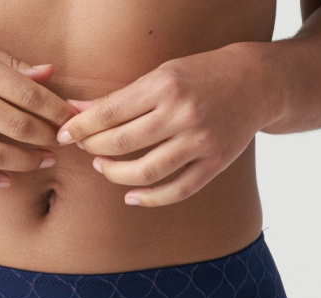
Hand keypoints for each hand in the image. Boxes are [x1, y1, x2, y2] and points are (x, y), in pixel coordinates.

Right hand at [0, 19, 79, 187]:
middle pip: (16, 127)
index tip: (71, 120)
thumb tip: (49, 75)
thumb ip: (10, 63)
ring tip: (42, 161)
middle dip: (45, 139)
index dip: (55, 111)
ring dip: (25, 163)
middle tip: (60, 143)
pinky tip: (7, 180)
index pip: (28, 94)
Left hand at [56, 43, 275, 206]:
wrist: (257, 83)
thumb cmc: (201, 76)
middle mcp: (183, 114)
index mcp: (165, 86)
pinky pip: (176, 190)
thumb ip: (122, 97)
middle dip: (94, 149)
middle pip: (123, 143)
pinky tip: (131, 196)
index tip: (63, 135)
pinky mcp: (214, 164)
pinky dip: (150, 198)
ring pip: (146, 172)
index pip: (110, 113)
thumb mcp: (162, 75)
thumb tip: (78, 112)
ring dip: (116, 175)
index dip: (81, 127)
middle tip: (84, 150)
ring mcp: (200, 142)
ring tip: (103, 169)